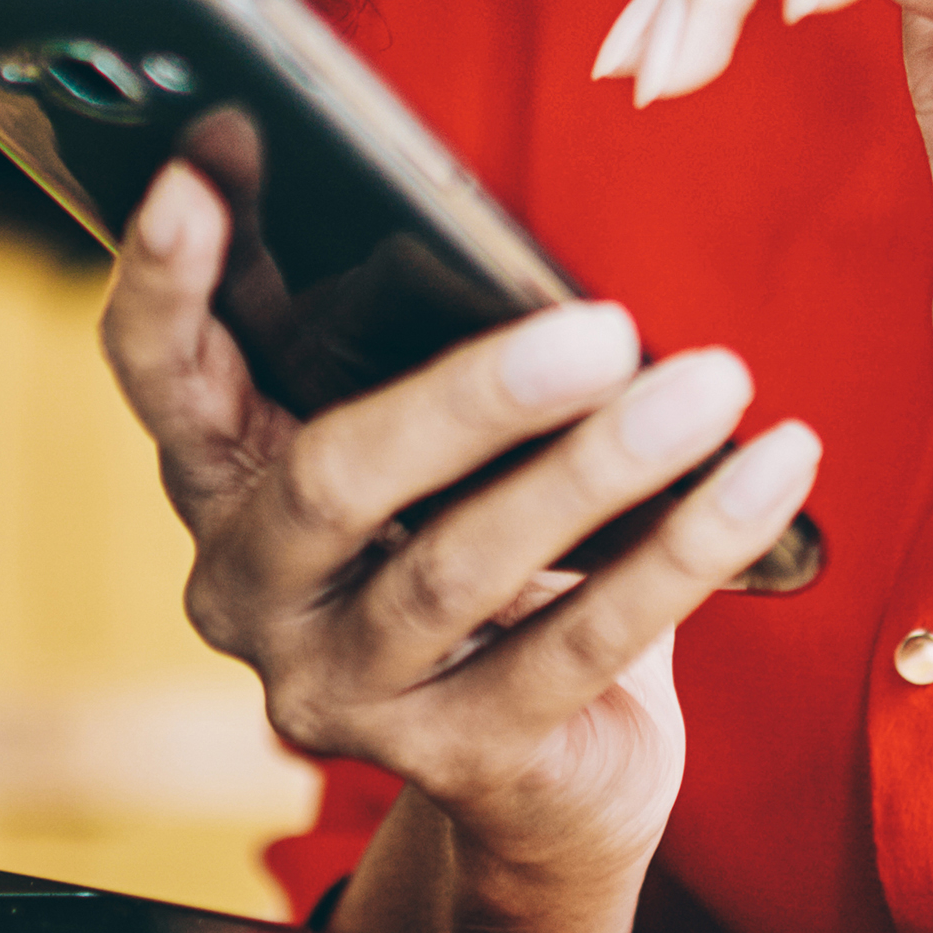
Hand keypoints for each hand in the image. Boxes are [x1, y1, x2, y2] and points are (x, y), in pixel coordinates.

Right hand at [97, 161, 821, 932]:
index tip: (208, 157)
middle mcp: (253, 594)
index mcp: (227, 482)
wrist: (548, 775)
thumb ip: (411, 352)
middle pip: (331, 481)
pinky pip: (581, 645)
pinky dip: (687, 549)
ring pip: (459, 569)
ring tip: (714, 387)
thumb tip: (503, 230)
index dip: (168, 275)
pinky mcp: (457, 759)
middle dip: (472, 397)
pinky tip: (768, 475)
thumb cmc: (493, 552)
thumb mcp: (433, 452)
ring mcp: (343, 691)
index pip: (163, 374)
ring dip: (600, 469)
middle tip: (605, 329)